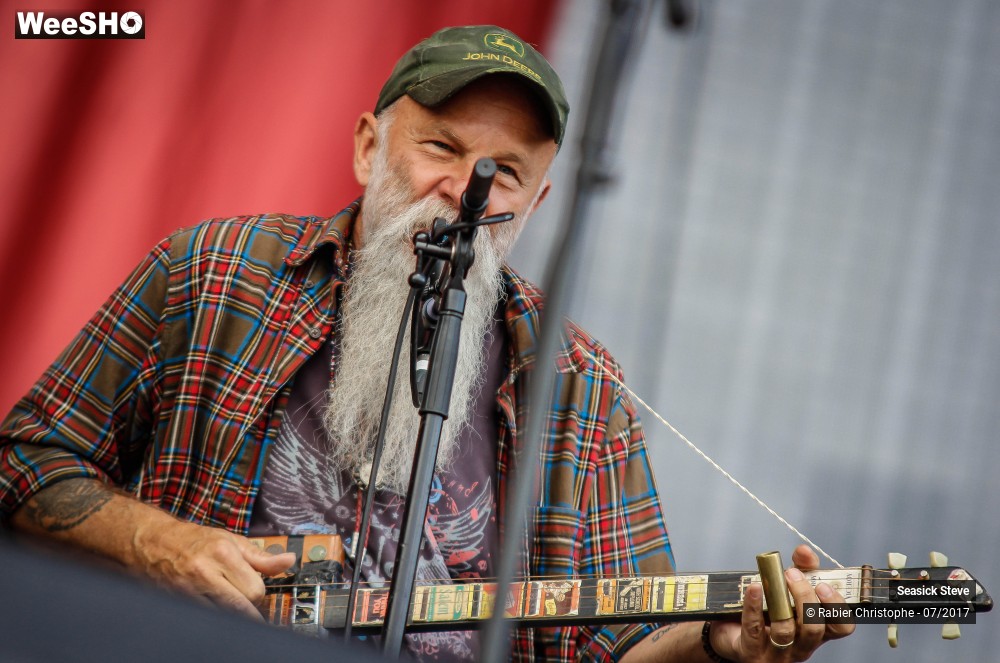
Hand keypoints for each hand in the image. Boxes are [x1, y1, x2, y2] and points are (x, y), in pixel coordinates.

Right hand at [132, 517, 295, 618]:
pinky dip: (213, 618)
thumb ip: (262, 557)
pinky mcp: (176, 602)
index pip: (255, 591)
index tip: (254, 590)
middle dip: (249, 610)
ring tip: (230, 604)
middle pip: (240, 608)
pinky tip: (214, 609)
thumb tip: (289, 561)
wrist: (154, 543)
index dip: (258, 593)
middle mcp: (205, 573)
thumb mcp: (232, 541)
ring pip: (222, 617)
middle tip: (249, 607)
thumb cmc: (195, 540)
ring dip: (231, 615)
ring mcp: (188, 591)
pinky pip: (203, 619)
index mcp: (223, 554)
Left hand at [710, 545, 854, 660]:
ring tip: (774, 577)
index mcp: (817, 632)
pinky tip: (753, 587)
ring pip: (785, 631)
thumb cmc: (769, 611)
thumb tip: (804, 551)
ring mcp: (777, 653)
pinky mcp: (751, 651)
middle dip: (805, 599)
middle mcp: (802, 646)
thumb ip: (802, 568)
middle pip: (814, 629)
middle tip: (793, 574)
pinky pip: (753, 628)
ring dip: (780, 600)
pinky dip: (754, 605)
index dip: (837, 607)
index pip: (841, 626)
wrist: (734, 635)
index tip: (824, 584)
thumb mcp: (790, 588)